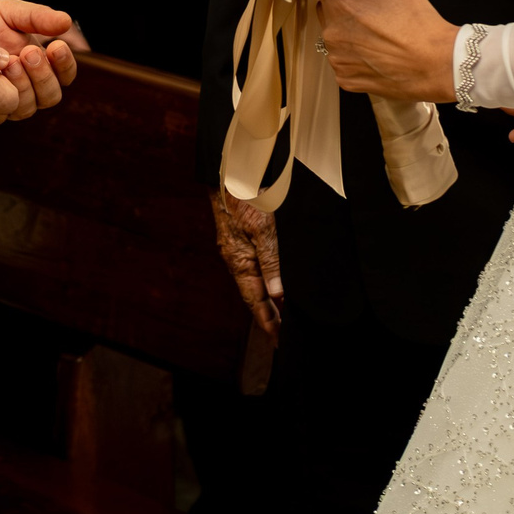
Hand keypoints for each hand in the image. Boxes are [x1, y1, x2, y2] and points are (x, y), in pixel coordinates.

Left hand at [0, 0, 79, 117]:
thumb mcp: (8, 13)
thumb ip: (36, 17)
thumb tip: (67, 21)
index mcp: (38, 63)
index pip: (64, 75)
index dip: (65, 65)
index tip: (56, 45)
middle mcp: (26, 85)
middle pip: (51, 96)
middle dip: (43, 75)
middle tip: (28, 53)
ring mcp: (7, 98)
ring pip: (29, 106)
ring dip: (24, 85)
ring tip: (9, 61)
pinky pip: (4, 111)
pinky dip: (3, 94)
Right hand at [210, 186, 282, 336]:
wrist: (230, 173)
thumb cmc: (245, 199)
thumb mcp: (263, 230)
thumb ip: (271, 261)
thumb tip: (277, 292)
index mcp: (239, 262)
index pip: (255, 301)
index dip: (267, 321)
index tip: (278, 339)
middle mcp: (237, 260)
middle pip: (254, 295)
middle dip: (268, 316)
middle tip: (282, 335)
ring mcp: (238, 250)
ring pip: (255, 282)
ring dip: (268, 301)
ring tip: (282, 317)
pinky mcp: (241, 239)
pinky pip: (255, 268)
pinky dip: (265, 282)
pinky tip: (273, 285)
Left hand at [304, 0, 458, 101]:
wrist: (438, 65)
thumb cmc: (420, 26)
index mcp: (341, 6)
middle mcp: (333, 34)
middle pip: (324, 10)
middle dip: (339, 5)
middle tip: (364, 6)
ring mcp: (338, 60)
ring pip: (333, 37)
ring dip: (346, 33)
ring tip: (373, 33)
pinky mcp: (346, 80)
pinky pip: (342, 63)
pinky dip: (353, 57)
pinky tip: (373, 54)